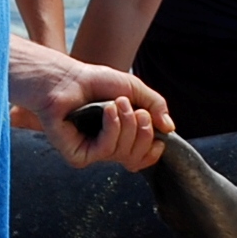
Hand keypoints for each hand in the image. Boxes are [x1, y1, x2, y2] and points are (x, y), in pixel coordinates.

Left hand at [7, 38, 173, 170]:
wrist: (67, 78)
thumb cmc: (96, 82)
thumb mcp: (134, 89)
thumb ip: (156, 106)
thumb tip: (170, 129)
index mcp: (121, 138)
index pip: (142, 159)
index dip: (154, 150)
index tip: (159, 132)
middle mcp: (107, 149)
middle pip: (137, 157)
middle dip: (144, 131)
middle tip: (134, 108)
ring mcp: (92, 154)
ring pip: (124, 154)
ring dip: (127, 124)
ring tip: (117, 103)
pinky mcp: (77, 156)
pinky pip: (106, 150)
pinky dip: (112, 128)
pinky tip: (107, 110)